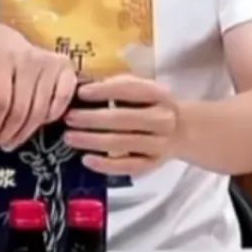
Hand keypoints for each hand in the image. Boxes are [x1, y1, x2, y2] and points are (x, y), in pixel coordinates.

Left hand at [0, 23, 77, 149]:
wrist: (2, 38)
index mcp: (3, 59)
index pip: (1, 101)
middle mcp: (30, 59)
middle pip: (22, 109)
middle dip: (8, 133)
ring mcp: (50, 62)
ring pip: (40, 110)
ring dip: (26, 132)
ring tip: (12, 141)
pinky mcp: (65, 67)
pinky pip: (62, 99)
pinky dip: (51, 116)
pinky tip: (37, 125)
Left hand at [65, 75, 183, 176]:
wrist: (182, 130)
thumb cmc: (150, 105)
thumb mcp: (142, 88)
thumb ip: (118, 85)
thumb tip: (84, 86)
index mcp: (159, 95)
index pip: (130, 90)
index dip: (104, 91)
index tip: (81, 93)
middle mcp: (163, 119)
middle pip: (123, 119)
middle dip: (92, 118)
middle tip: (69, 118)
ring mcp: (159, 144)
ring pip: (122, 143)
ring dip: (92, 141)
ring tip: (70, 137)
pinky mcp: (153, 164)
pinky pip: (127, 167)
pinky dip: (106, 165)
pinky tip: (86, 160)